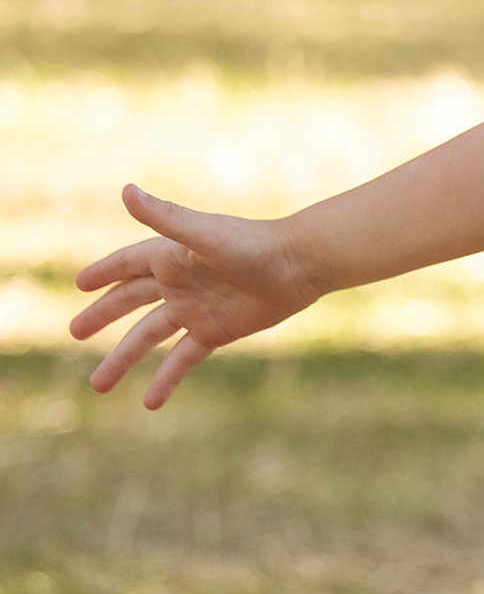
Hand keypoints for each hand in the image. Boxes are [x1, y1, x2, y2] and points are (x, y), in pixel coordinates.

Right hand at [70, 185, 319, 408]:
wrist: (298, 267)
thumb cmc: (253, 245)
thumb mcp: (203, 235)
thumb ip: (165, 218)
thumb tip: (126, 191)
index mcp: (169, 256)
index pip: (126, 265)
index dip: (104, 273)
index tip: (80, 284)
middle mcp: (177, 283)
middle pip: (130, 302)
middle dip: (102, 317)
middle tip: (75, 332)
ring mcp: (194, 310)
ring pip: (149, 337)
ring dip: (123, 359)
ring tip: (99, 384)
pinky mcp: (214, 333)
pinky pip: (182, 359)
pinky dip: (165, 379)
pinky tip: (149, 402)